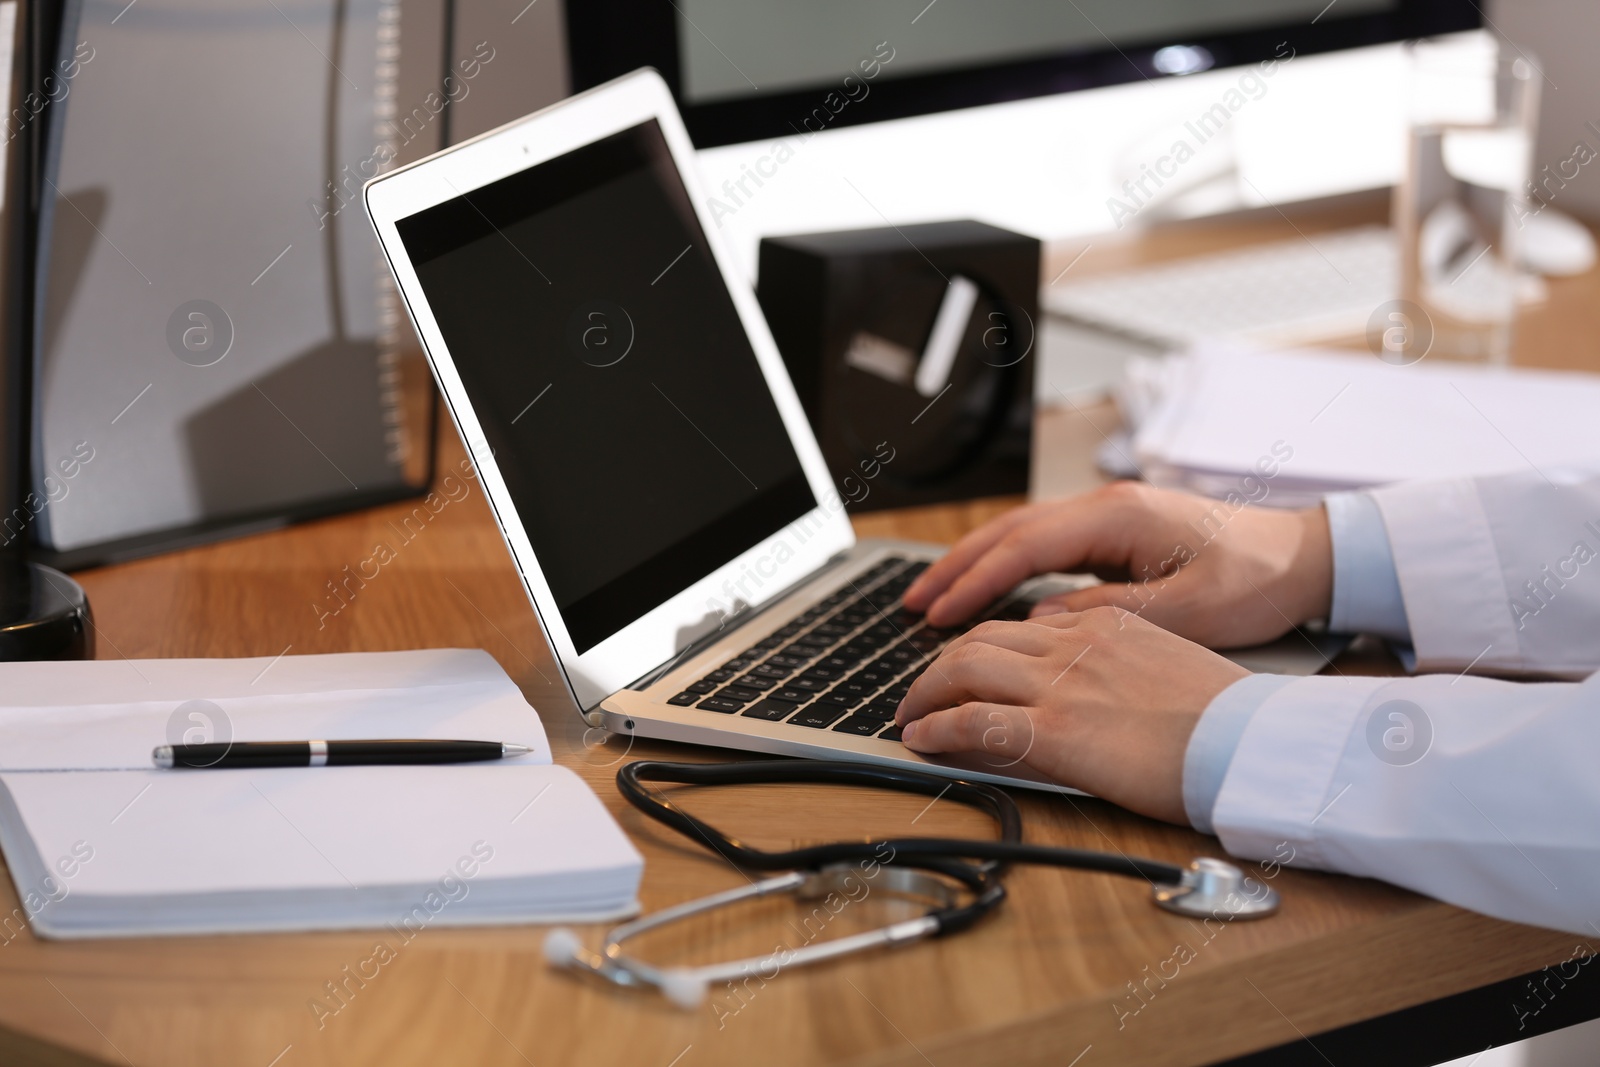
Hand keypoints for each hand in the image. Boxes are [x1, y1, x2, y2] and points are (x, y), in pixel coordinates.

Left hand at [895, 609, 1248, 823]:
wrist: (1254, 742)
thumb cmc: (1227, 718)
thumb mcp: (1165, 665)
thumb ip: (1115, 660)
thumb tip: (1080, 679)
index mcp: (1104, 624)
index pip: (1018, 625)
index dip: (976, 647)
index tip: (959, 668)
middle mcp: (1075, 644)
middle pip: (979, 639)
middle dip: (939, 667)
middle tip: (920, 694)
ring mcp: (1062, 685)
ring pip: (964, 669)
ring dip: (925, 693)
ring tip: (909, 717)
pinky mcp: (1056, 731)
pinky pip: (973, 722)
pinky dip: (936, 728)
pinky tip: (921, 740)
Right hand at [901, 482, 1332, 648]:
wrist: (1308, 556)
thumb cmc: (1260, 578)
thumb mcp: (1189, 609)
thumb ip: (1111, 614)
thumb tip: (1043, 624)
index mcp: (1119, 516)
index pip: (1026, 547)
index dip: (977, 582)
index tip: (939, 616)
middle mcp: (1107, 506)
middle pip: (1011, 532)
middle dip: (957, 568)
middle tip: (911, 604)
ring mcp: (1110, 516)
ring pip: (1022, 536)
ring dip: (976, 565)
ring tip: (932, 598)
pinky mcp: (1118, 533)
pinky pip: (1045, 546)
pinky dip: (1007, 567)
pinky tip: (988, 590)